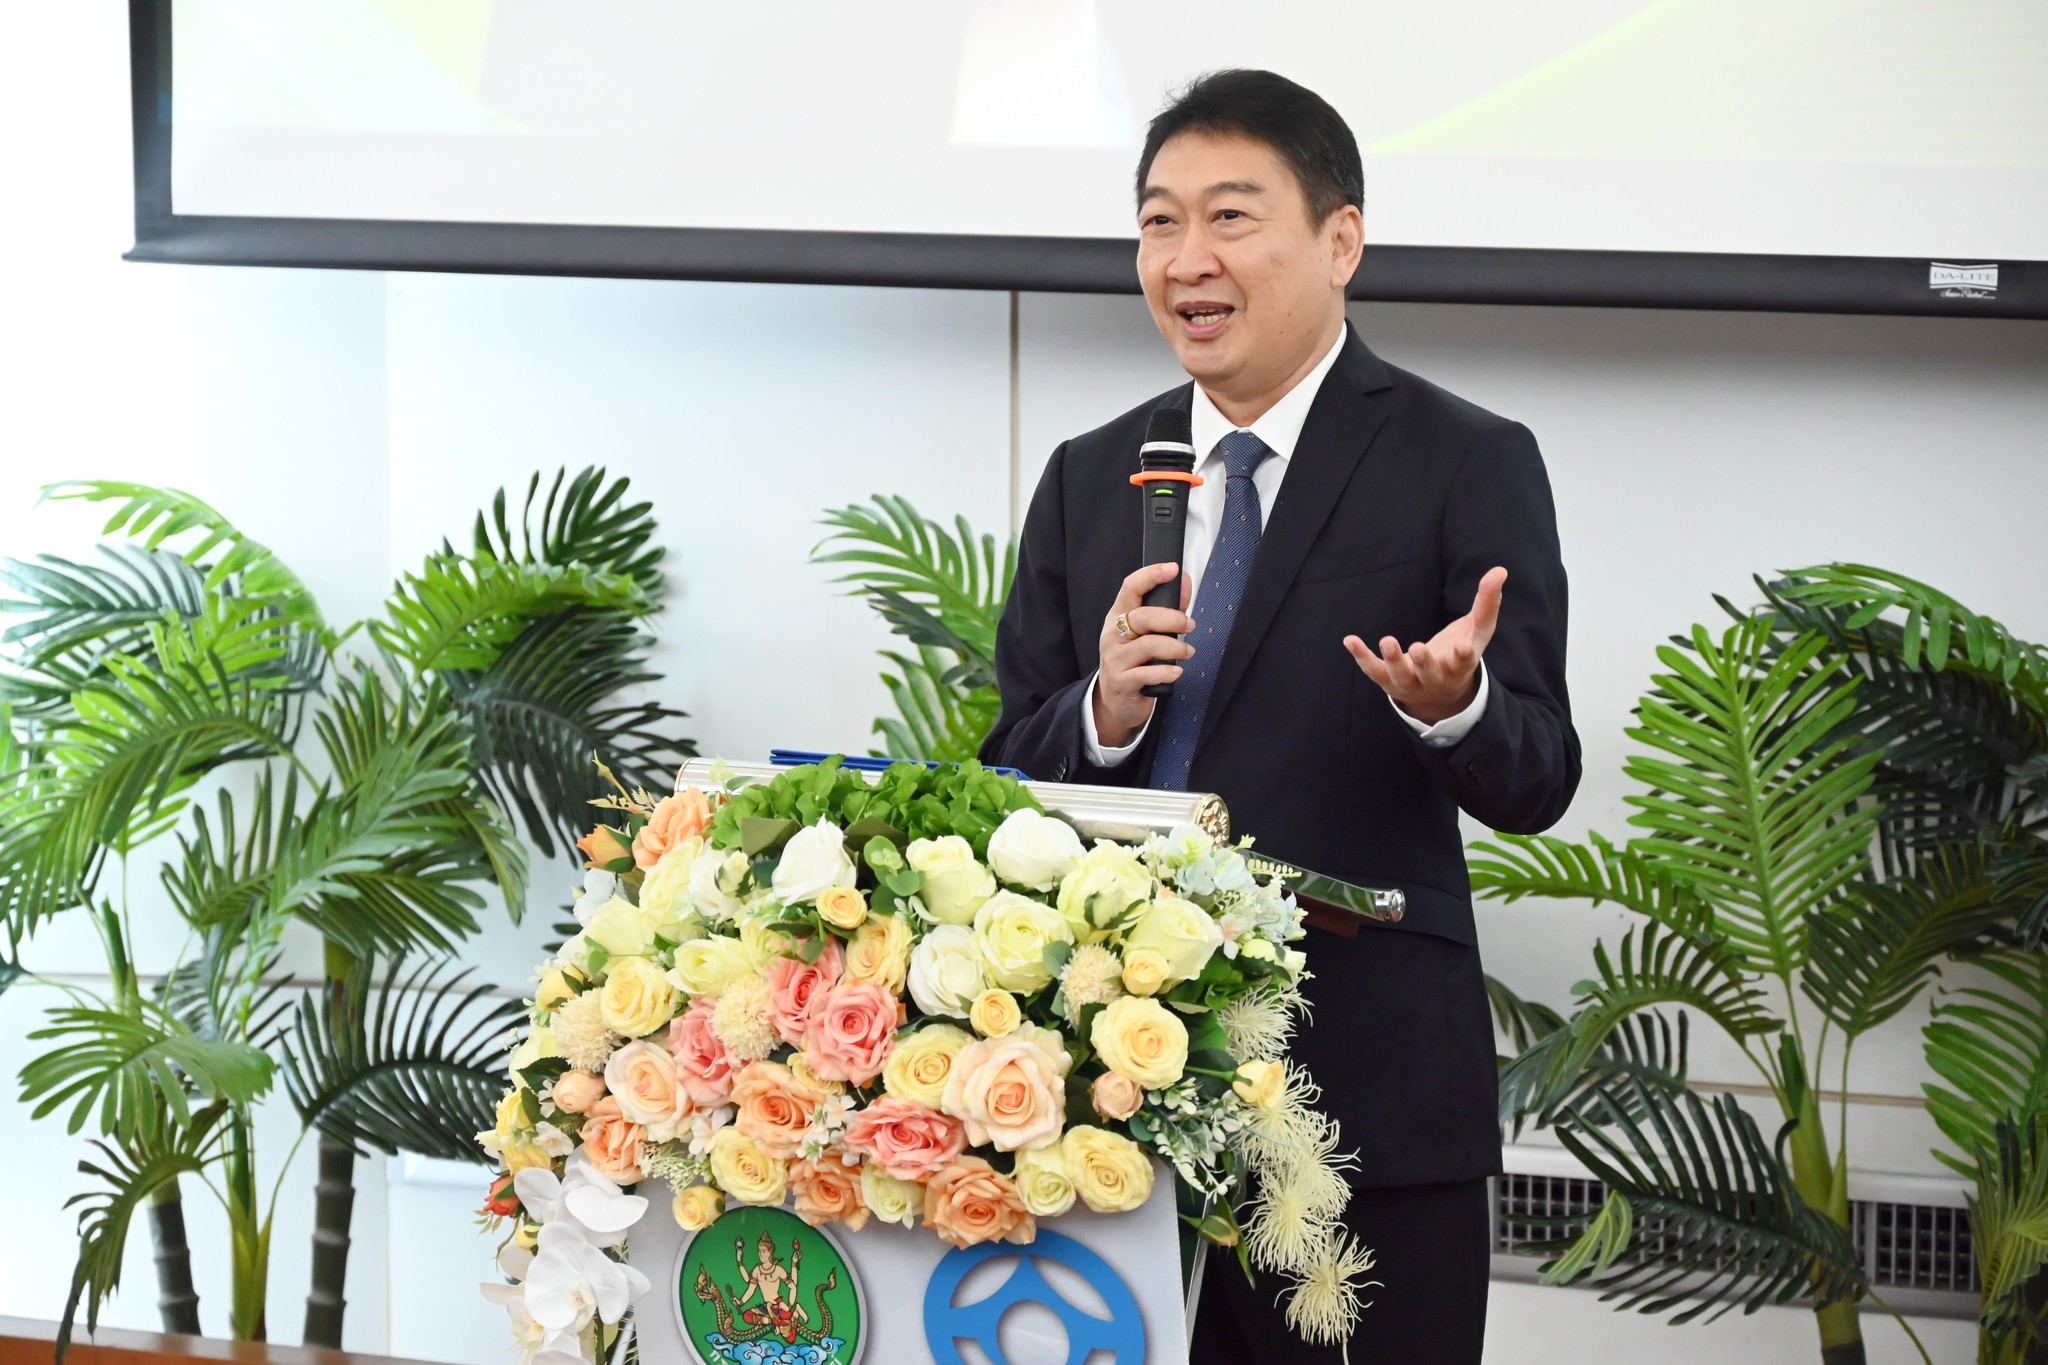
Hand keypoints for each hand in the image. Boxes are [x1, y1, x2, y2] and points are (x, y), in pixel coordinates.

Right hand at [1093, 563, 1194, 748]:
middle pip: (1143, 617)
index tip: (1172, 569)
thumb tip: (1185, 582)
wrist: (1115, 701)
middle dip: (1173, 619)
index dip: (1151, 575)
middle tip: (1190, 626)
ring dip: (1176, 648)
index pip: (1130, 587)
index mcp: (1118, 616)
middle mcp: (1113, 635)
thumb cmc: (1134, 661)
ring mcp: (1115, 659)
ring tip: (1187, 653)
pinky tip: (1176, 672)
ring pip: (1149, 645)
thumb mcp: (1146, 633)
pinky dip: (1168, 672)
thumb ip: (1167, 608)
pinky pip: (1149, 673)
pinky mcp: (1122, 682)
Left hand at [1344, 566, 1505, 724]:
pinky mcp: (1389, 681)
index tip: (1462, 648)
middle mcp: (1435, 678)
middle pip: (1430, 673)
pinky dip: (1362, 657)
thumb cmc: (1461, 655)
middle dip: (1424, 662)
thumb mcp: (1477, 631)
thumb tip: (1500, 570)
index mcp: (1460, 666)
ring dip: (1393, 660)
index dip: (1462, 656)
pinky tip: (1350, 640)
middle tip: (1419, 649)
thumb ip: (1487, 603)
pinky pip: (1373, 671)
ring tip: (1388, 640)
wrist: (1441, 696)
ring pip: (1401, 675)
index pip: (1464, 662)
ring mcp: (1411, 683)